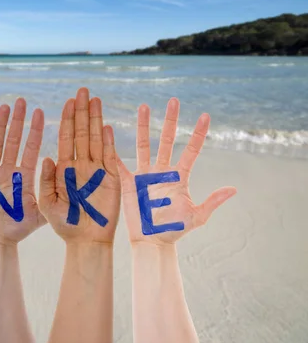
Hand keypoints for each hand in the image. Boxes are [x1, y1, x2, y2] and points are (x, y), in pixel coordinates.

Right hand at [0, 98, 44, 244]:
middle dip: (17, 121)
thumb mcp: (40, 213)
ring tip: (4, 107)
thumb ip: (48, 191)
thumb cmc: (18, 230)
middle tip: (22, 101)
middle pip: (13, 140)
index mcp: (24, 176)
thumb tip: (54, 165)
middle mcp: (9, 171)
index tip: (41, 111)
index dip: (35, 130)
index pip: (31, 147)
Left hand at [39, 88, 120, 243]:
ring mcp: (96, 171)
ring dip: (95, 120)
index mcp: (64, 169)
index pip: (66, 138)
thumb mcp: (47, 203)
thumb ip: (45, 181)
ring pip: (96, 139)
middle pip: (81, 133)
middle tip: (82, 90)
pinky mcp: (111, 179)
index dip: (67, 120)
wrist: (85, 241)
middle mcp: (80, 165)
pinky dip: (109, 142)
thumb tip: (45, 157)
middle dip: (81, 112)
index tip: (67, 101)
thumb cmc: (64, 224)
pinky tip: (107, 125)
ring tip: (95, 100)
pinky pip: (109, 157)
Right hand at [116, 98, 236, 244]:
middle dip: (170, 120)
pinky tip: (109, 133)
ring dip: (143, 126)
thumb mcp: (197, 216)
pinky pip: (120, 164)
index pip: (191, 150)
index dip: (198, 133)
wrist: (152, 242)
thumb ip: (212, 201)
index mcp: (179, 177)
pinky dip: (114, 150)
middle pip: (166, 140)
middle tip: (174, 101)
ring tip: (143, 106)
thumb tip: (233, 188)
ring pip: (144, 145)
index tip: (205, 115)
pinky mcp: (128, 182)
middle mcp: (162, 171)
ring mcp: (144, 175)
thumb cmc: (174, 230)